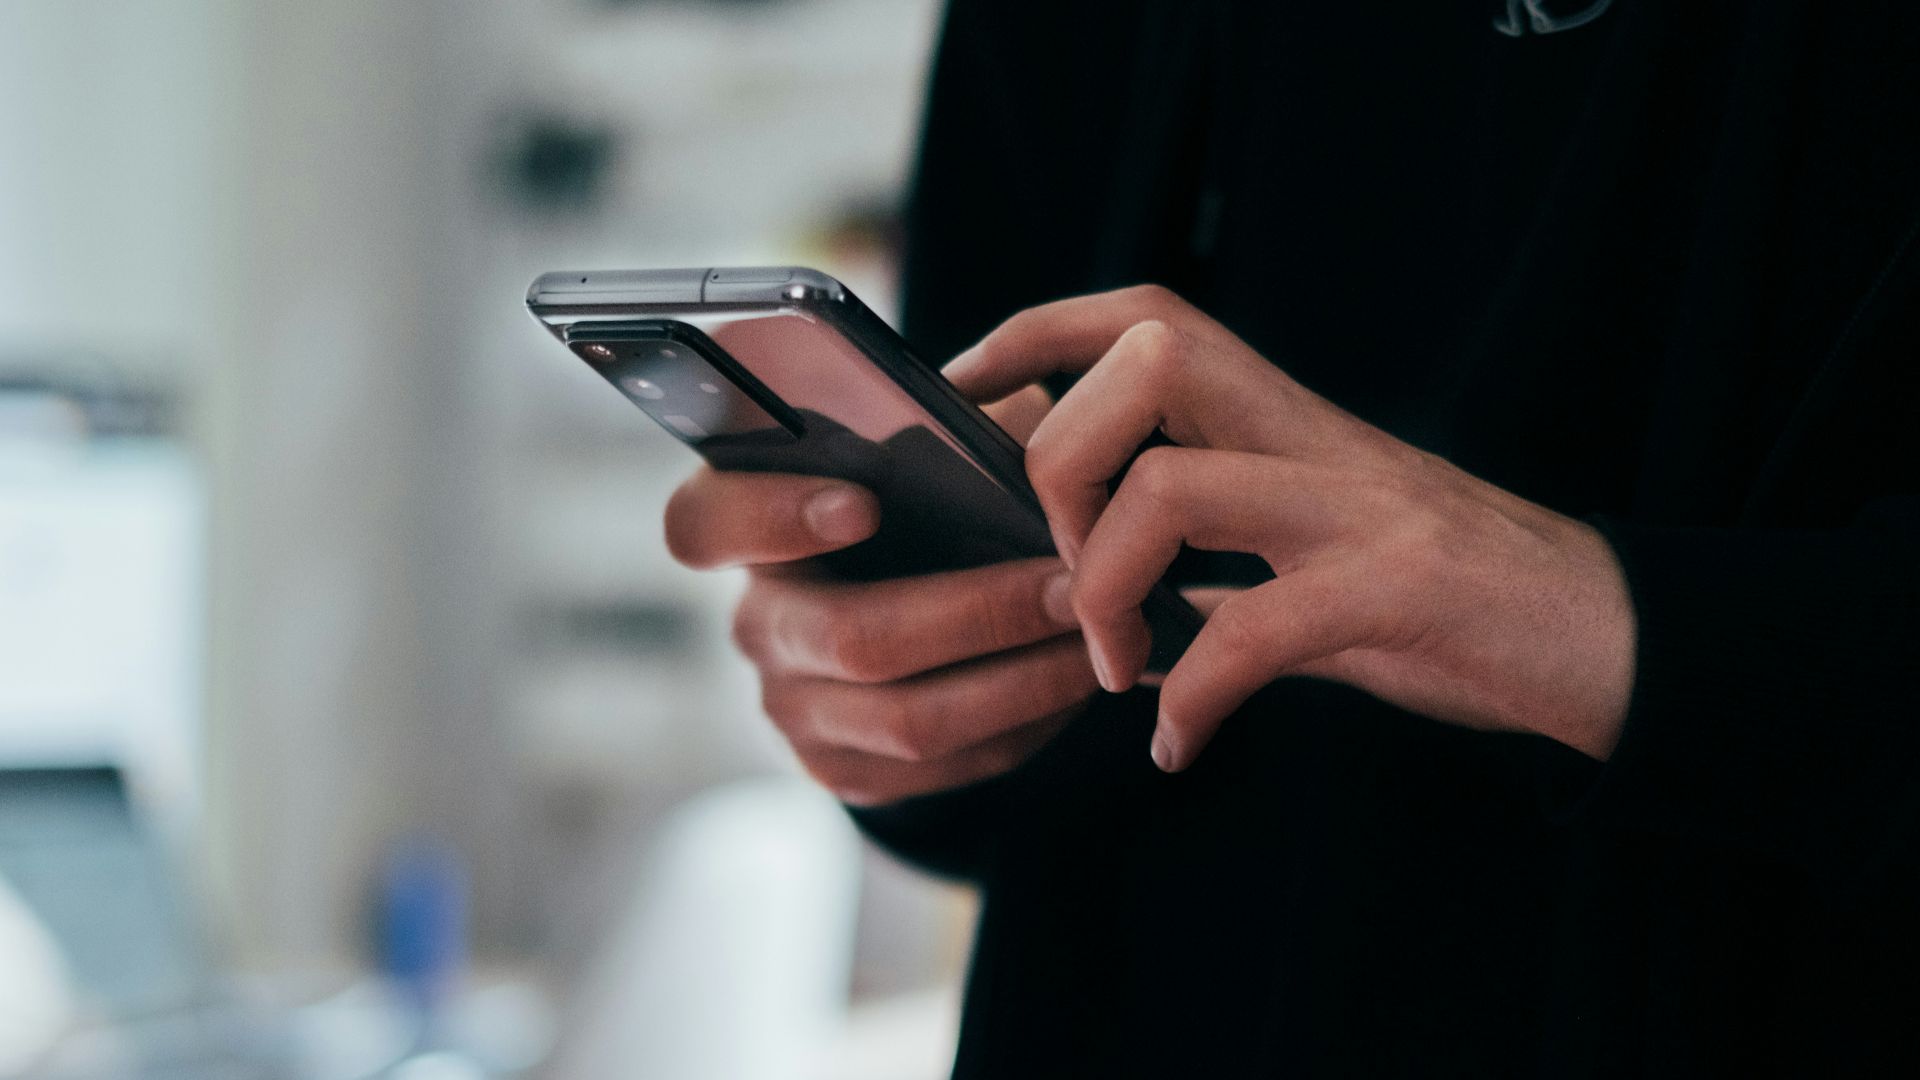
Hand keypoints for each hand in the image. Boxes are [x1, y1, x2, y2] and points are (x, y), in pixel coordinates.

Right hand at [662, 388, 1096, 805]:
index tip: (863, 502)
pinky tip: (1074, 683)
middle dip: (979, 613)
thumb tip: (1019, 432)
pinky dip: (1023, 725)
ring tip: (1097, 638)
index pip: (705, 523)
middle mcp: (757, 622)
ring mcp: (793, 708)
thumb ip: (952, 428)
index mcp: (747, 524)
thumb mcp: (930, 446)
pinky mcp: (844, 770)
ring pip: (909, 719)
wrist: (920, 608)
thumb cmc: (927, 501)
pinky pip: (943, 766)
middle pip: (852, 638)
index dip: (773, 517)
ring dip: (1021, 680)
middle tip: (1072, 586)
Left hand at [943, 286, 1635, 771]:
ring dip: (1108, 588)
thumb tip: (1105, 591)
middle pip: (1144, 364)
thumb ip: (1219, 560)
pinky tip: (1180, 744)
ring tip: (1116, 668)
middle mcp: (1316, 440)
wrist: (1606, 640)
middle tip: (1064, 575)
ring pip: (1173, 487)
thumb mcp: (1317, 560)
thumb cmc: (1450, 603)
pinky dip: (1194, 696)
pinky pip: (1255, 630)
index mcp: (1287, 423)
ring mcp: (1359, 508)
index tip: (966, 392)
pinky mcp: (1399, 590)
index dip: (1038, 333)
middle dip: (1059, 465)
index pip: (1146, 317)